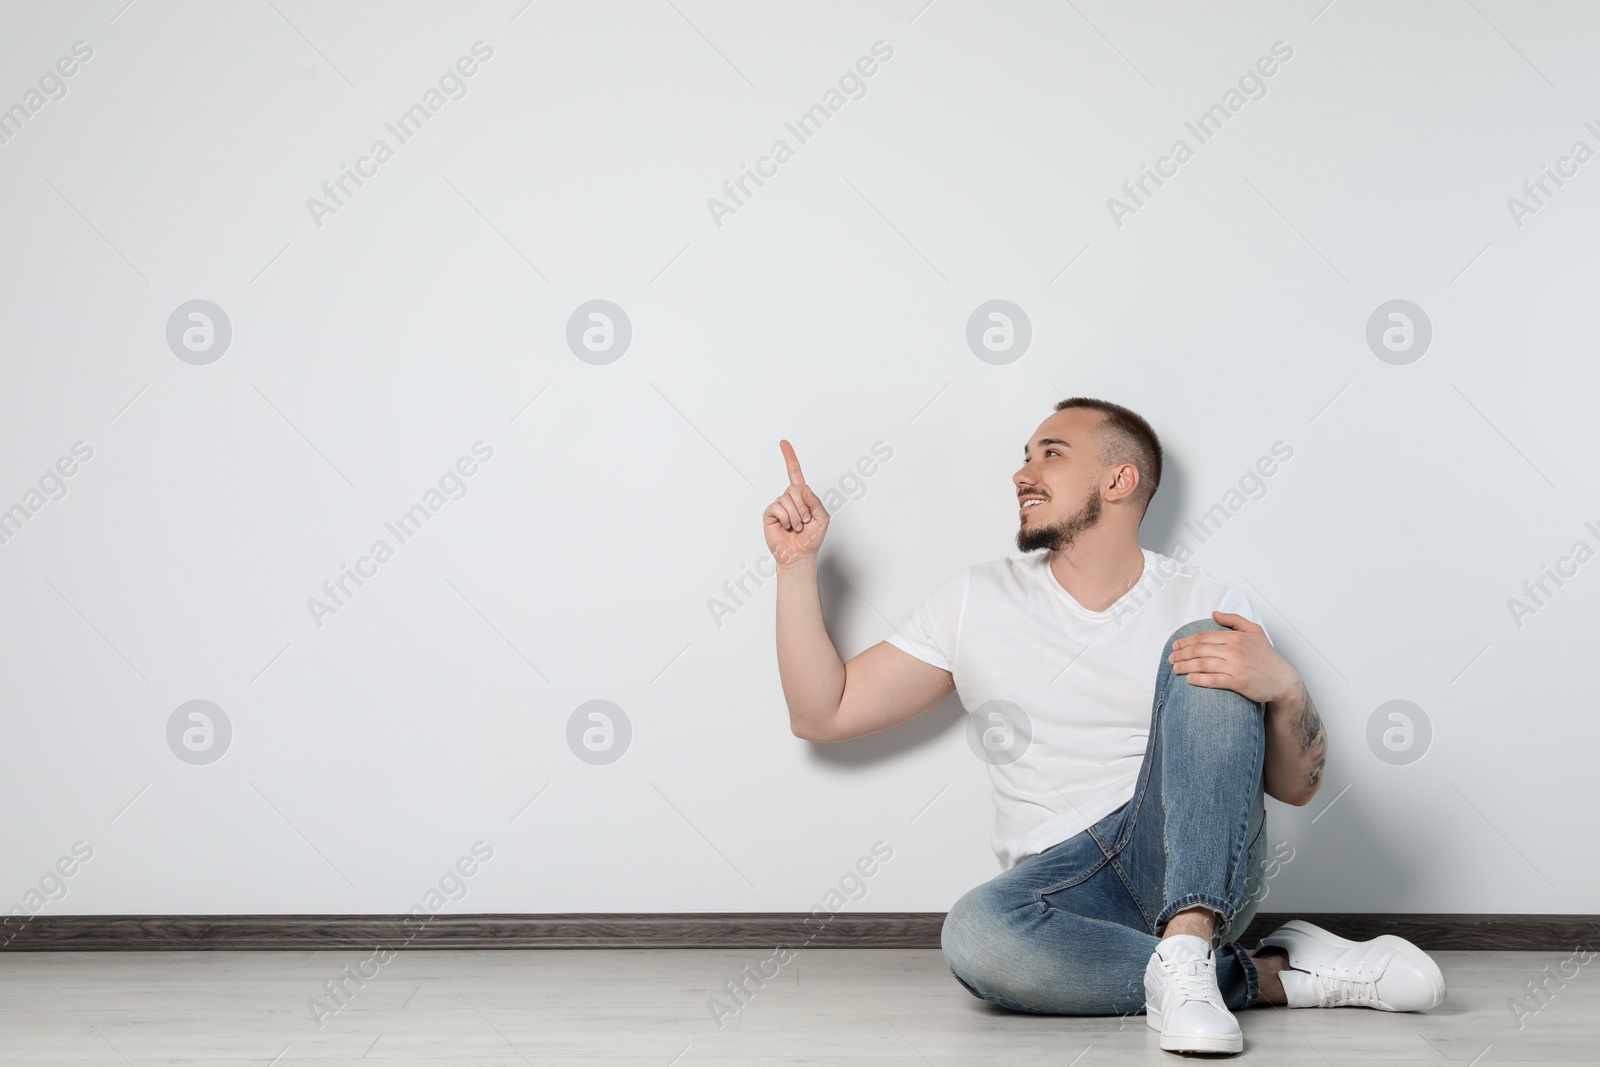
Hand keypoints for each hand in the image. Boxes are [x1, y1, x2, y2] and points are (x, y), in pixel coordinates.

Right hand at [763, 439, 829, 564]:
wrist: (799, 555)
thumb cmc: (812, 538)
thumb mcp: (823, 518)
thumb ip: (816, 501)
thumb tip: (803, 488)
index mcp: (802, 496)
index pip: (795, 473)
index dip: (789, 457)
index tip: (783, 442)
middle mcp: (789, 498)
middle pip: (795, 489)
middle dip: (803, 507)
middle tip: (805, 521)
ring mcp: (779, 505)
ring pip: (787, 499)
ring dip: (796, 516)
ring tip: (797, 526)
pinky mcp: (770, 513)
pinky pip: (778, 507)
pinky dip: (786, 518)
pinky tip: (786, 527)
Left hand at [1167, 610, 1298, 704]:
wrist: (1283, 680)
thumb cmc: (1267, 657)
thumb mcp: (1254, 631)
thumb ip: (1234, 620)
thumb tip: (1214, 613)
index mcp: (1235, 637)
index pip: (1203, 637)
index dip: (1186, 641)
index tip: (1175, 646)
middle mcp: (1234, 650)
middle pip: (1199, 650)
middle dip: (1181, 654)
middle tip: (1171, 659)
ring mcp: (1236, 666)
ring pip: (1202, 664)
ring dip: (1184, 666)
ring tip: (1175, 669)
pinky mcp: (1238, 682)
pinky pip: (1212, 680)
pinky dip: (1198, 679)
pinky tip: (1189, 679)